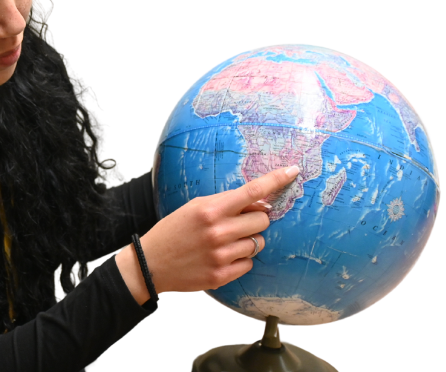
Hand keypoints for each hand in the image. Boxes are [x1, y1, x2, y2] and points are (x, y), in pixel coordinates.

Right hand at [139, 165, 298, 295]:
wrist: (152, 263)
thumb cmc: (175, 229)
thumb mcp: (196, 207)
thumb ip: (227, 204)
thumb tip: (262, 202)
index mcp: (211, 209)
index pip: (252, 191)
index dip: (275, 180)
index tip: (293, 171)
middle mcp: (218, 232)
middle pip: (262, 220)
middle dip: (255, 219)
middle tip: (238, 222)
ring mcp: (221, 256)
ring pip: (259, 243)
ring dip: (249, 240)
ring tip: (227, 241)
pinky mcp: (222, 275)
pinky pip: (249, 263)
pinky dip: (241, 259)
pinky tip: (223, 257)